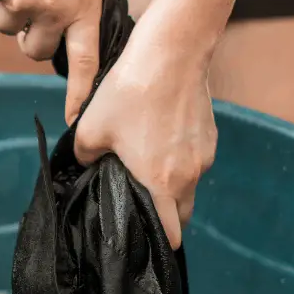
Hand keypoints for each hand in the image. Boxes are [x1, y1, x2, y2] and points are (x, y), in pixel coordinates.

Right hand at [0, 0, 130, 122]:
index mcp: (84, 5)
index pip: (85, 62)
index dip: (79, 93)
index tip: (74, 118)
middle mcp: (52, 10)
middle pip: (36, 49)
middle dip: (35, 35)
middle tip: (38, 3)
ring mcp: (19, 0)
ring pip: (9, 24)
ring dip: (12, 7)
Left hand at [73, 0, 217, 248]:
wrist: (172, 51)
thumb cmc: (130, 91)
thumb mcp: (90, 127)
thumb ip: (84, 157)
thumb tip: (84, 164)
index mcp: (162, 183)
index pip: (170, 233)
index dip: (156, 241)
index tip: (141, 239)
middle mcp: (190, 175)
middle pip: (182, 215)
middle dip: (163, 217)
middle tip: (137, 204)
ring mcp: (203, 155)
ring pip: (189, 186)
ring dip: (171, 186)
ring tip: (145, 166)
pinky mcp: (209, 136)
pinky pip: (195, 161)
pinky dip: (180, 162)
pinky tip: (159, 140)